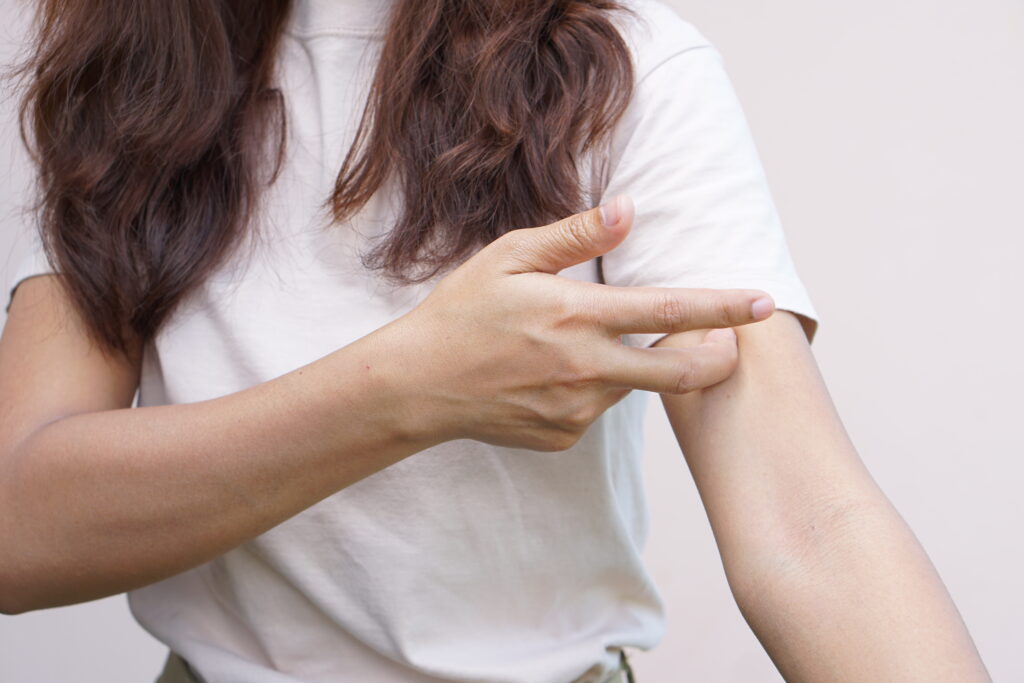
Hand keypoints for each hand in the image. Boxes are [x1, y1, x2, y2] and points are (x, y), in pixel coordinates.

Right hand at [380, 194, 774, 450]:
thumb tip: (629, 209)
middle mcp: (585, 369)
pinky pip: (599, 408)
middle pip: (681, 372)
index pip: (670, 311)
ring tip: (581, 341)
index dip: (725, 308)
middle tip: (729, 341)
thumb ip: (574, 236)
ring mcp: (576, 410)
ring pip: (635, 386)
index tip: (765, 303)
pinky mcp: (565, 436)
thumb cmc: (462, 312)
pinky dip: (595, 387)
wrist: (418, 385)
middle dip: (718, 356)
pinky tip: (551, 373)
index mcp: (576, 317)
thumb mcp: (509, 257)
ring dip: (636, 363)